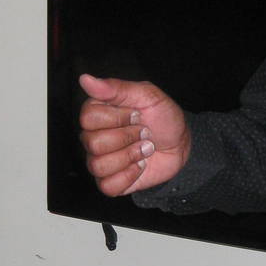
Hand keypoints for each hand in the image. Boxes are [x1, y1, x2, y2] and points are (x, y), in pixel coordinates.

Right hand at [78, 74, 190, 196]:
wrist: (180, 143)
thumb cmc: (163, 117)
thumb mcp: (147, 95)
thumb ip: (116, 88)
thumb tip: (85, 79)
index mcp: (97, 113)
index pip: (87, 118)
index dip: (116, 118)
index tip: (137, 114)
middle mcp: (93, 137)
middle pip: (93, 143)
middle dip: (127, 138)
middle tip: (143, 133)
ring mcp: (99, 160)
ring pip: (98, 165)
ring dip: (129, 157)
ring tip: (143, 149)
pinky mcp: (109, 181)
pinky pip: (107, 186)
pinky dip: (128, 176)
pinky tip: (139, 166)